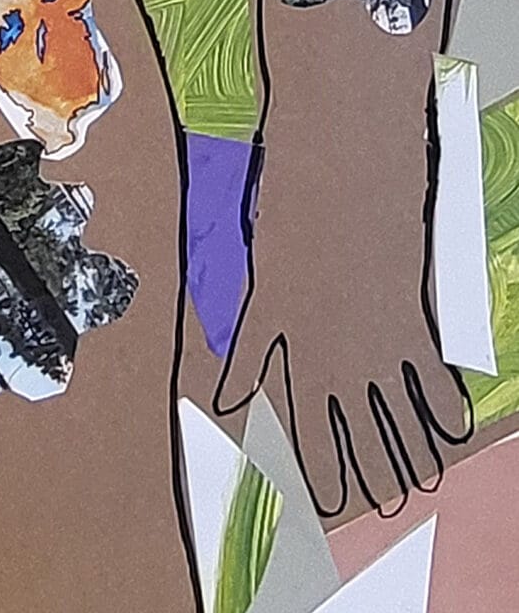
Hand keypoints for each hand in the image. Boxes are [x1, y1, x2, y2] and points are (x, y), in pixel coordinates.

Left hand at [214, 143, 471, 516]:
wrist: (340, 172)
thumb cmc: (288, 220)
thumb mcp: (258, 289)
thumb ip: (249, 354)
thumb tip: (226, 402)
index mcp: (292, 356)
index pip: (304, 440)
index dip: (316, 478)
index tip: (324, 505)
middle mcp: (337, 363)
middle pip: (358, 440)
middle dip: (369, 477)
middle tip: (381, 508)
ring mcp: (378, 348)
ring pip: (400, 422)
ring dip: (410, 456)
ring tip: (417, 483)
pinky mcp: (413, 324)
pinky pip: (434, 384)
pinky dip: (444, 411)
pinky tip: (453, 432)